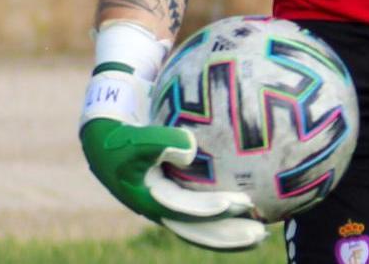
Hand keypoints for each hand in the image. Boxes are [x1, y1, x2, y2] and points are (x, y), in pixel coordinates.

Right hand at [80, 22, 265, 250]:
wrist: (104, 134)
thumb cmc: (119, 134)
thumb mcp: (134, 137)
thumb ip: (160, 142)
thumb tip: (192, 149)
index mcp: (150, 200)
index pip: (185, 211)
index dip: (211, 210)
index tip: (239, 203)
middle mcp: (162, 208)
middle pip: (199, 230)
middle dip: (229, 234)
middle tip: (261, 233)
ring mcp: (170, 203)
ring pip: (204, 225)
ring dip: (231, 228)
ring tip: (264, 229)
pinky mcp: (177, 192)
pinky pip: (204, 206)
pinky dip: (225, 209)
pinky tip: (253, 199)